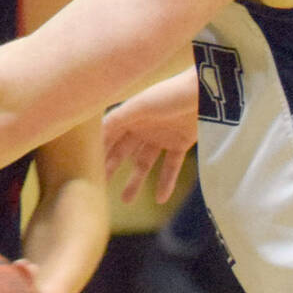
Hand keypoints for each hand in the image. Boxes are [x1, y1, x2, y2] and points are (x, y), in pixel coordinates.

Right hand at [101, 75, 197, 203]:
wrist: (206, 91)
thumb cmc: (171, 94)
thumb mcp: (140, 106)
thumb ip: (118, 119)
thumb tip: (94, 133)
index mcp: (130, 115)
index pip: (108, 136)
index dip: (98, 151)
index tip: (86, 168)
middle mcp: (143, 126)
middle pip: (122, 151)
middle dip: (111, 167)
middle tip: (99, 186)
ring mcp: (161, 135)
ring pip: (143, 162)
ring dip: (135, 181)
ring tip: (125, 200)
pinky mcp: (180, 143)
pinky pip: (170, 167)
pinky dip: (166, 182)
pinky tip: (161, 199)